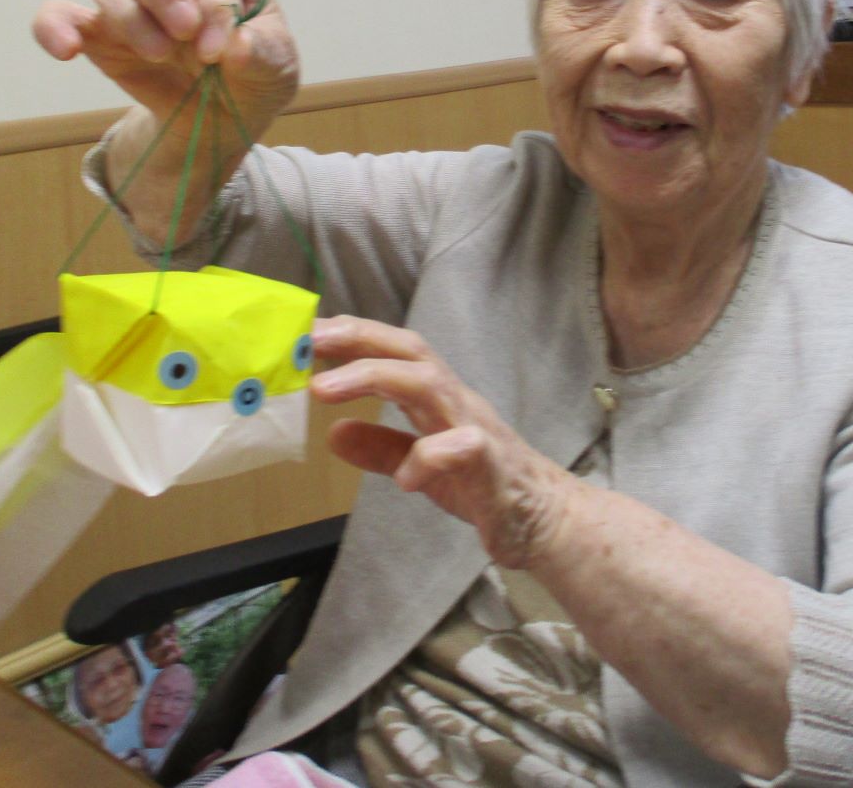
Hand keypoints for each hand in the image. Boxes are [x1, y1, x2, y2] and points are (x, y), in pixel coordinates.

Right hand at [32, 0, 298, 126]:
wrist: (221, 118)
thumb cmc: (252, 75)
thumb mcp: (276, 69)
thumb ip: (262, 53)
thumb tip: (237, 45)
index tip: (219, 48)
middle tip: (182, 33)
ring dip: (124, 10)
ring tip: (157, 55)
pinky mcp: (98, 33)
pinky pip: (61, 14)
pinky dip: (54, 26)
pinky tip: (65, 51)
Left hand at [308, 315, 578, 567]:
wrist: (545, 520)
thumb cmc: (486, 484)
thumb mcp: (422, 464)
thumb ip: (381, 447)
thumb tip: (334, 433)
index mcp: (437, 398)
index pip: (395, 351)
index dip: (352, 336)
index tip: (307, 331)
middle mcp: (456, 402)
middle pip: (411, 351)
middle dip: (359, 339)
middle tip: (309, 342)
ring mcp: (476, 429)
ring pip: (429, 384)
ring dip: (374, 377)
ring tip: (325, 389)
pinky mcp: (492, 465)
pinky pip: (462, 449)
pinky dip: (429, 457)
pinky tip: (404, 478)